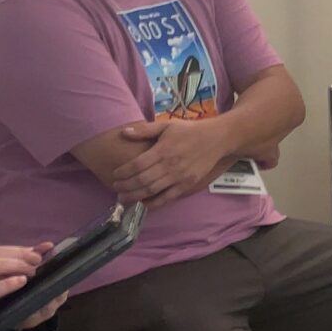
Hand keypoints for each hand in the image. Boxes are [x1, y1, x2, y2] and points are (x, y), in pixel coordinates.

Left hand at [107, 116, 236, 206]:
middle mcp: (170, 165)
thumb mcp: (167, 125)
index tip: (114, 174)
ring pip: (152, 191)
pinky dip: (154, 203)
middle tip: (115, 189)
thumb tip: (124, 132)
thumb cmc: (190, 131)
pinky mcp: (187, 185)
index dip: (123, 172)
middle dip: (125, 187)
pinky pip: (167, 198)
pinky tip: (143, 205)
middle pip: (142, 180)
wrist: (217, 139)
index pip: (137, 164)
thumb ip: (145, 130)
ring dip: (135, 196)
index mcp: (163, 150)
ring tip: (123, 199)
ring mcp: (179, 177)